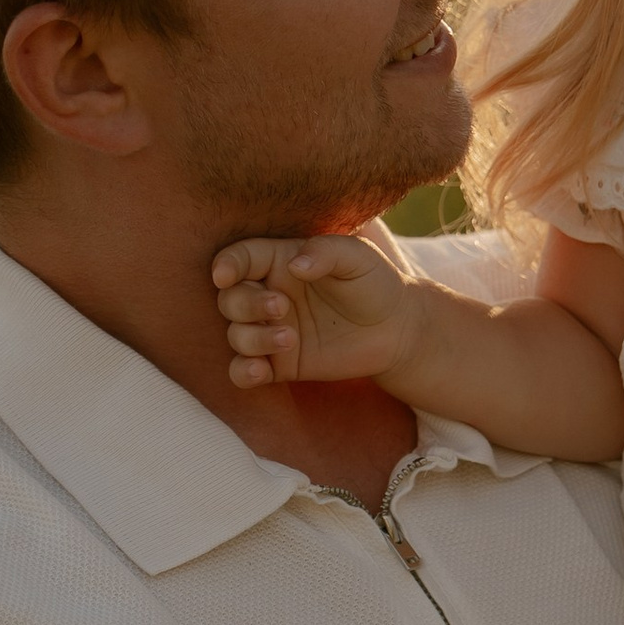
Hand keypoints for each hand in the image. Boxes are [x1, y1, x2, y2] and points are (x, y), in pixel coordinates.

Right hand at [212, 230, 420, 389]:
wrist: (398, 330)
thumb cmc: (376, 283)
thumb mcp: (358, 256)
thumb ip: (325, 251)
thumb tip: (294, 264)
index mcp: (281, 262)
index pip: (240, 258)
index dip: (227, 266)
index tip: (225, 276)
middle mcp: (270, 295)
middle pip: (230, 299)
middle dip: (246, 304)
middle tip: (281, 307)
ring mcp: (272, 330)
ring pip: (236, 335)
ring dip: (253, 338)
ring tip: (291, 339)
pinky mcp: (280, 364)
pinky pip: (244, 371)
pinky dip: (243, 373)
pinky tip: (260, 371)